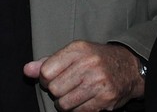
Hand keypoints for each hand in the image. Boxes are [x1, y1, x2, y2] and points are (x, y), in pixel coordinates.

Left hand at [23, 40, 143, 110]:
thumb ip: (48, 61)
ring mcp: (98, 82)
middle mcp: (88, 64)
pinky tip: (84, 101)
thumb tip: (27, 70)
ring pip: (64, 104)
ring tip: (73, 95)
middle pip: (54, 89)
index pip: (46, 71)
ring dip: (65, 103)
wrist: (129, 67)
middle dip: (56, 92)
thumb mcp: (73, 53)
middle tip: (65, 88)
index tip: (52, 79)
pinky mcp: (105, 98)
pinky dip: (77, 110)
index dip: (45, 79)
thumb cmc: (96, 60)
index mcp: (77, 49)